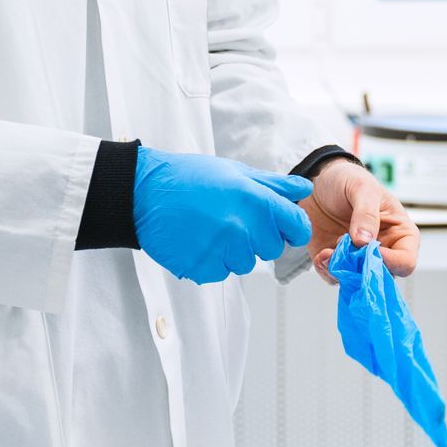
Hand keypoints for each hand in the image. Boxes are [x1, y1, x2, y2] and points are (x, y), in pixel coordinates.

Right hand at [133, 147, 312, 284]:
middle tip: (229, 220)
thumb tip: (304, 189)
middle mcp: (242, 227)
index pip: (297, 228)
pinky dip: (210, 261)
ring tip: (208, 229)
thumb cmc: (188, 179)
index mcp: (256, 200)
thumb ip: (273, 186)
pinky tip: (195, 240)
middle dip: (256, 239)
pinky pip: (220, 273)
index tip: (280, 227)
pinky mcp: (203, 268)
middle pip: (271, 250)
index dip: (291, 228)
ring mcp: (222, 250)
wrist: (143, 193)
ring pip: (245, 264)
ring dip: (231, 252)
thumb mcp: (235, 172)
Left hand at [301, 158, 419, 283]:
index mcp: (399, 234)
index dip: (391, 262)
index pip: (405, 261)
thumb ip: (366, 214)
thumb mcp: (362, 188)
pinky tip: (322, 254)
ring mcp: (359, 258)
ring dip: (341, 271)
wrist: (318, 181)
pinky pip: (334, 277)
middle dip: (362, 269)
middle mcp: (382, 250)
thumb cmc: (349, 180)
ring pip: (356, 281)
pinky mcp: (337, 261)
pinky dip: (326, 269)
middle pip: (381, 276)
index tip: (369, 250)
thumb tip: (365, 241)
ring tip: (328, 252)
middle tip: (344, 250)